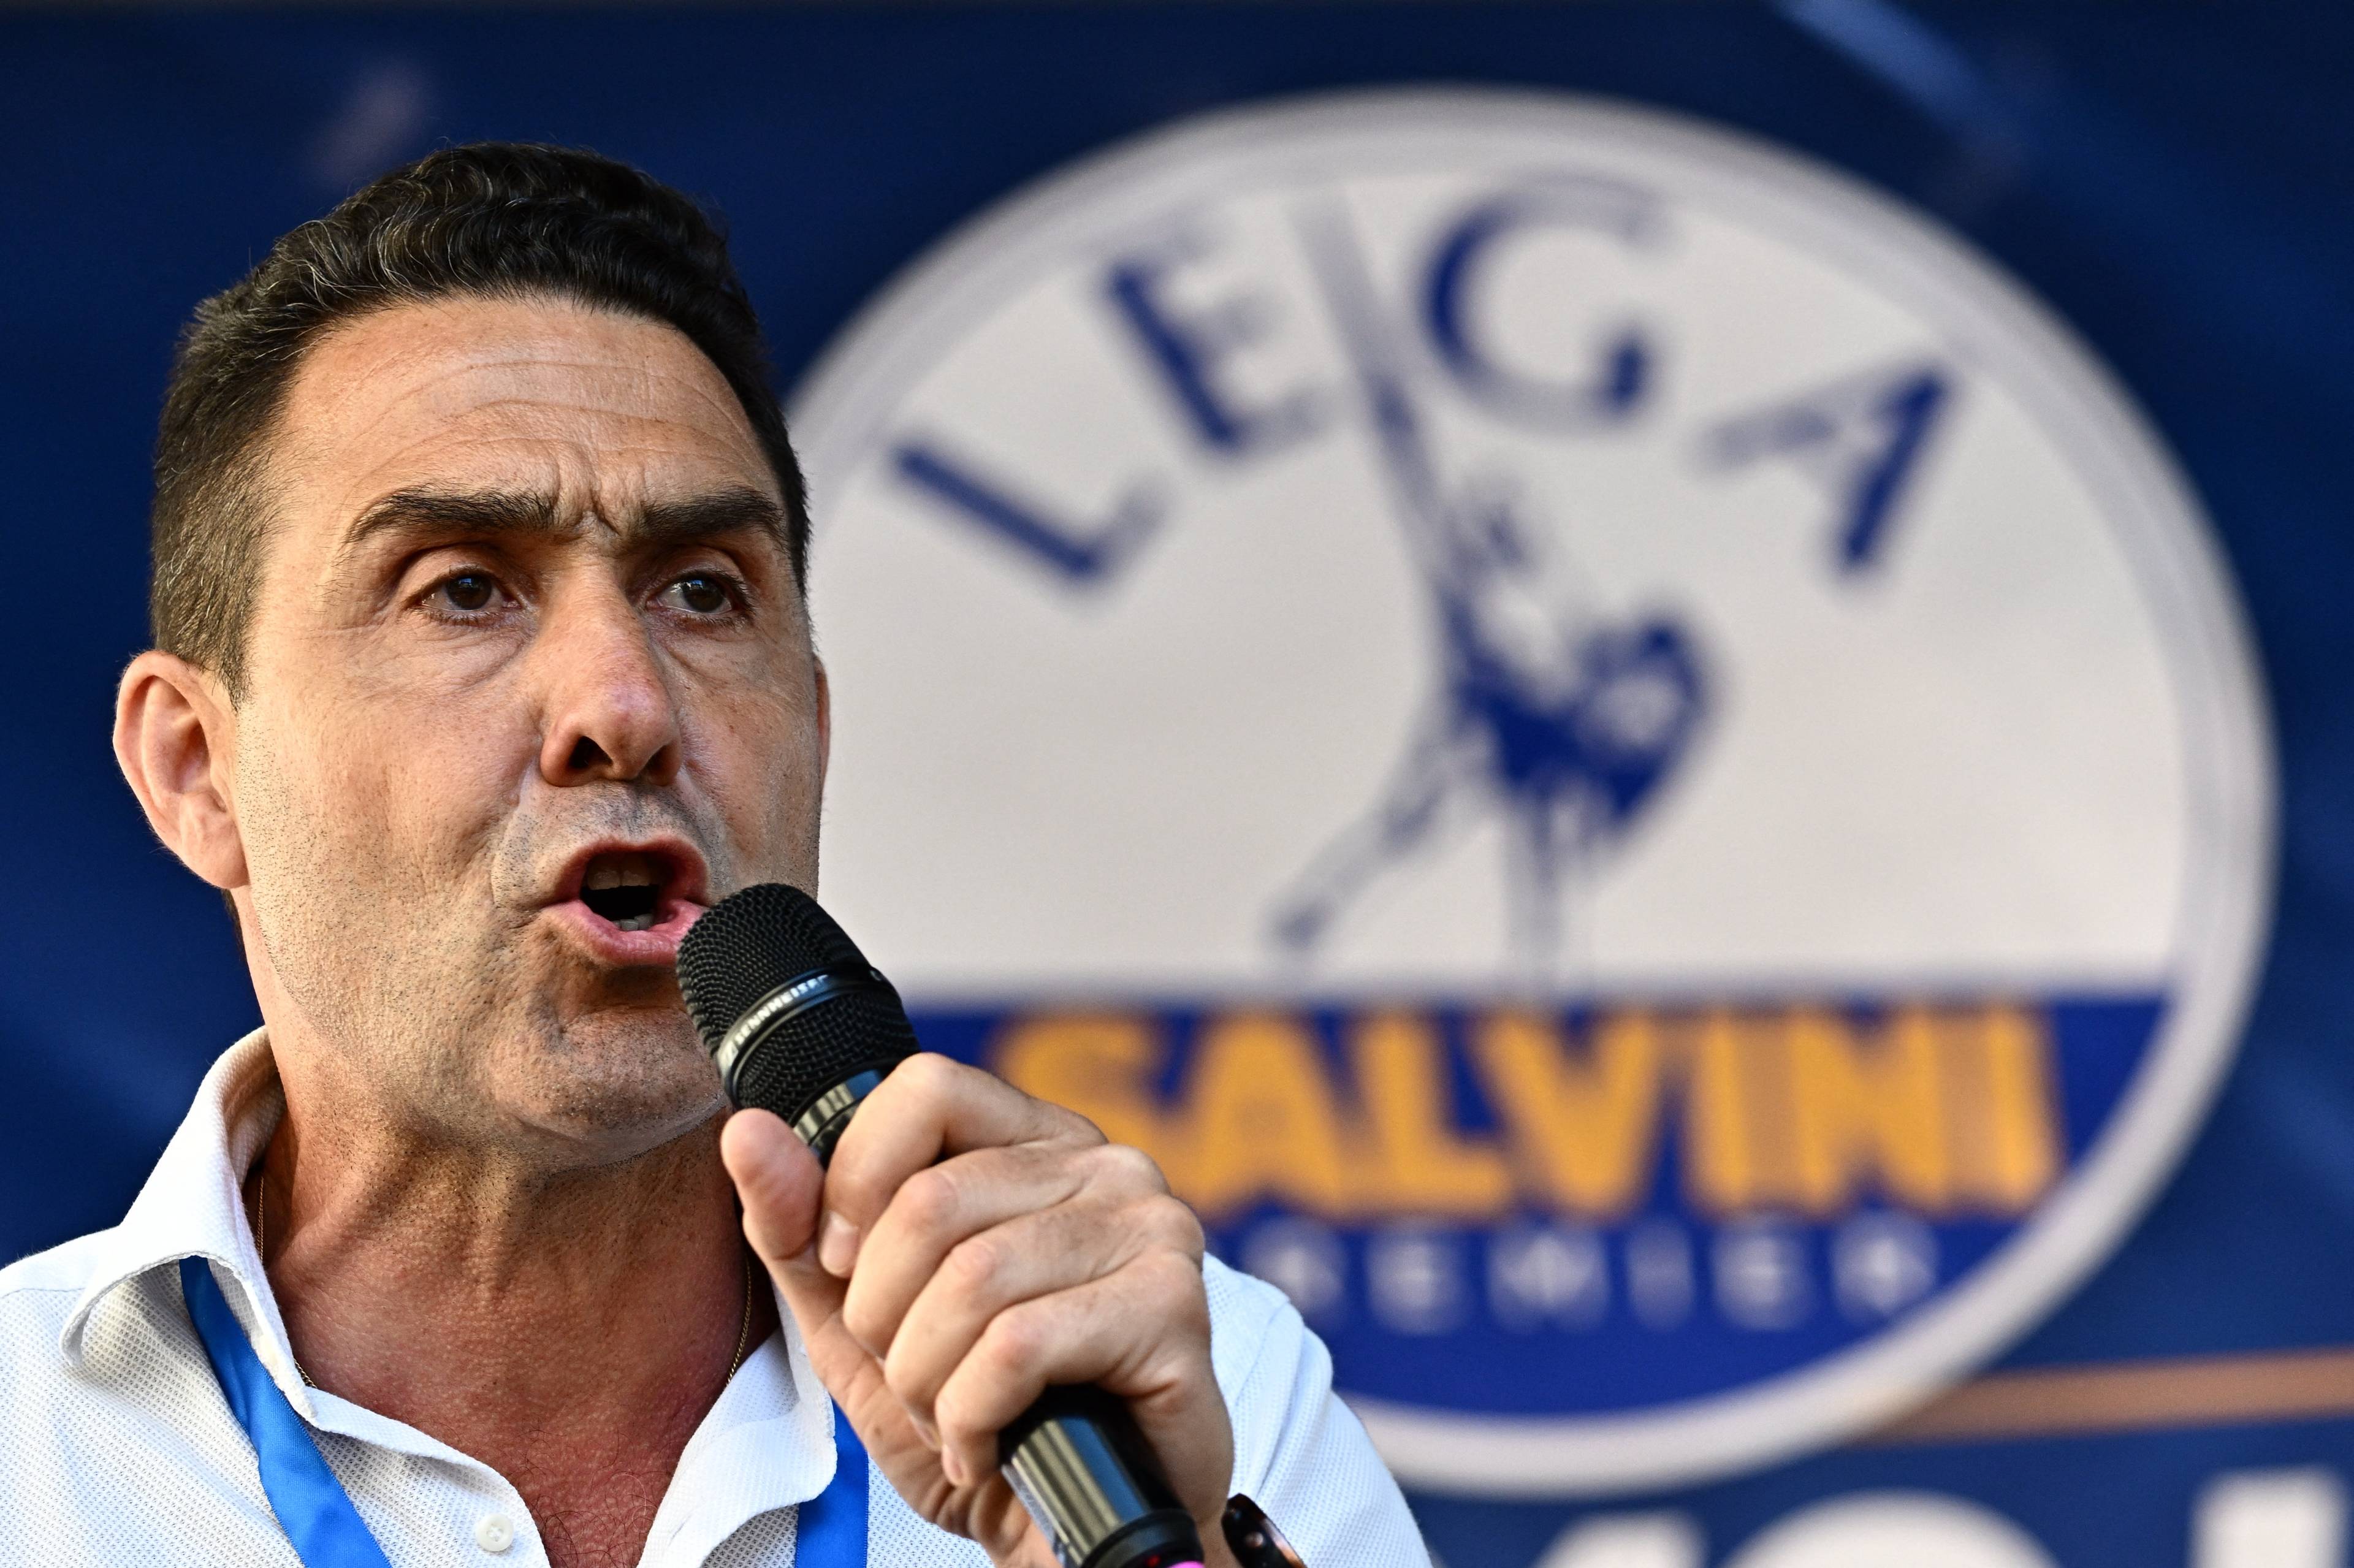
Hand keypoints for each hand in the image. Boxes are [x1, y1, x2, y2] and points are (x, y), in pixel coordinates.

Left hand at [720, 1055, 1235, 1567]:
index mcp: (1034, 1144)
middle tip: (915, 1378)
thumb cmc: (979, 1419)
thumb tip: (749, 1132)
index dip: (858, 1182)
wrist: (1063, 1539)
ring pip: (972, 1280)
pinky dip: (974, 1418)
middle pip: (933, 1203)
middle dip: (886, 1321)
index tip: (847, 1268)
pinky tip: (993, 1447)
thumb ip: (799, 1229)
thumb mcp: (858, 1324)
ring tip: (955, 1418)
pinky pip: (1018, 1346)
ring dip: (928, 1381)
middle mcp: (1104, 1166)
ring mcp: (1150, 1229)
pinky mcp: (1173, 1307)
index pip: (927, 1089)